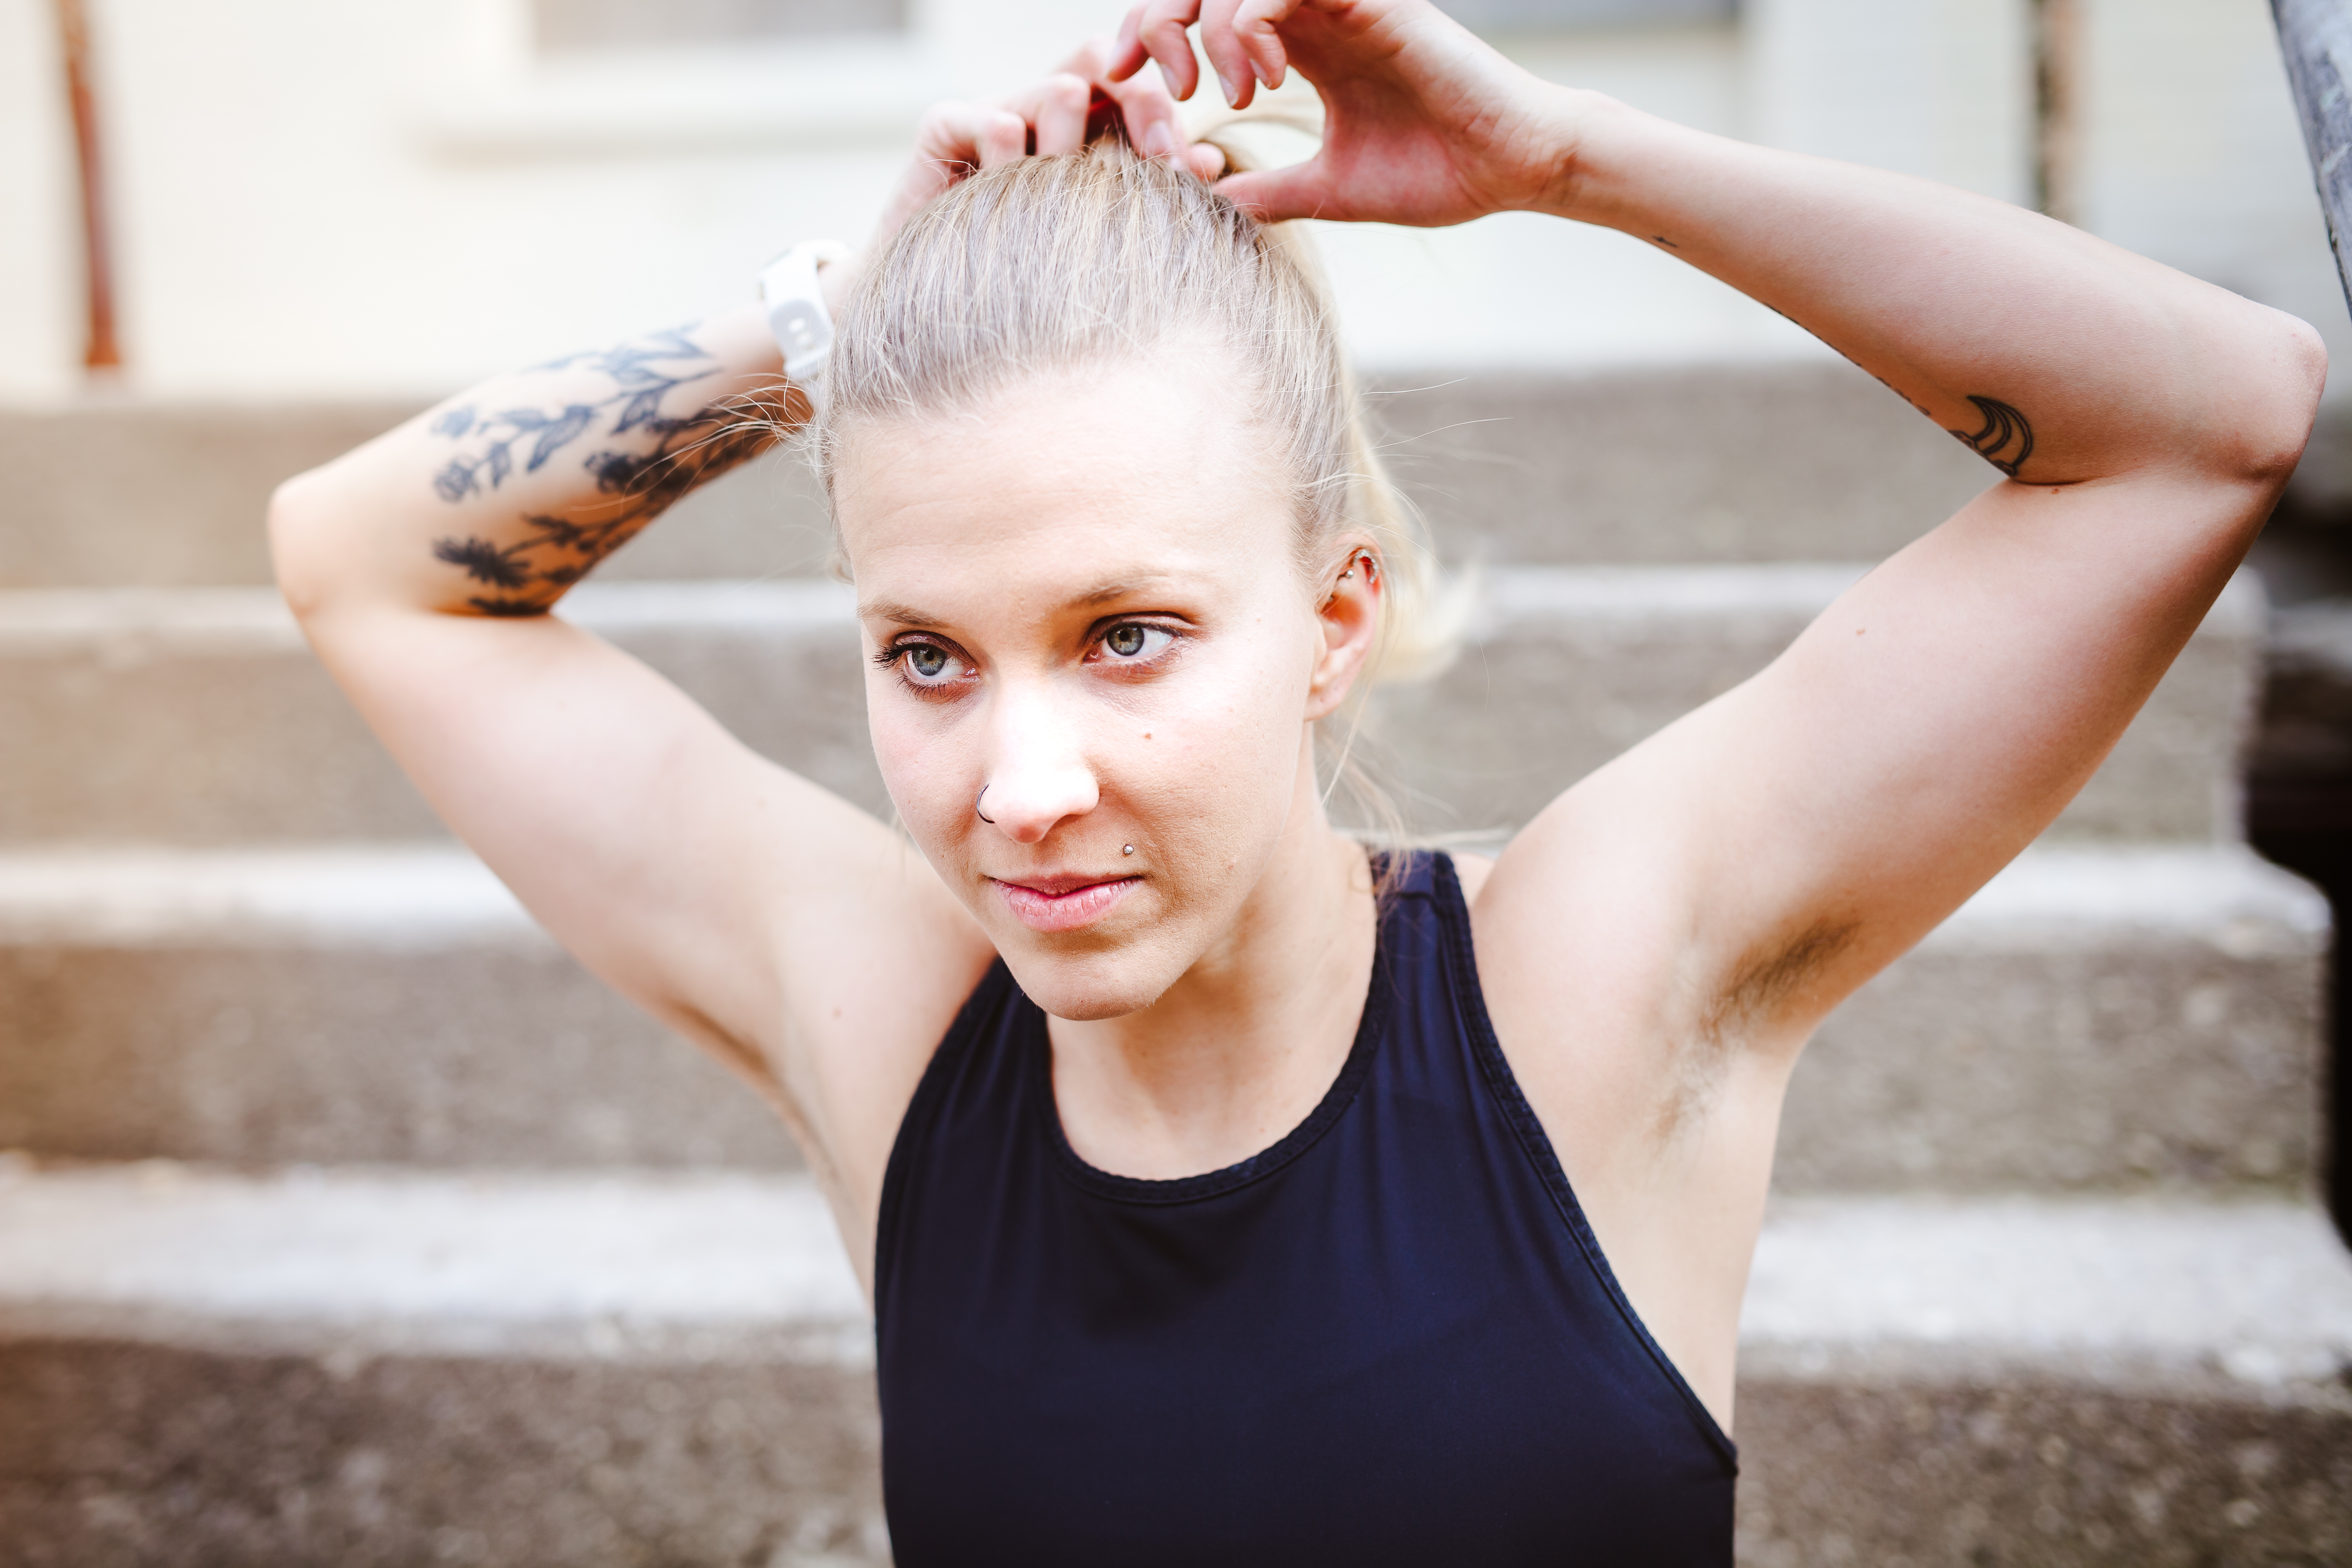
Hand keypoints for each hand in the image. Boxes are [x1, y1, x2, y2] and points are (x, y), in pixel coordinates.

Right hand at [863, 37, 1228, 260]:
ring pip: (1057, 90)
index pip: (1133, 81)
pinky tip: (1010, 209)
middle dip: (1143, 105)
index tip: (1188, 169)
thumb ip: (1153, 195)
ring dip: (1078, 149)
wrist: (934, 313)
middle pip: (1100, 62)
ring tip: (1069, 203)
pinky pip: (991, 121)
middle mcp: (1035, 108)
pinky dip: (1010, 161)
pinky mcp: (942, 126)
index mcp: (1077, 126)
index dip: (1166, 112)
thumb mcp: (1100, 234)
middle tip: (1163, 159)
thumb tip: (1212, 163)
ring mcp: (989, 112)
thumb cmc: (1029, 278)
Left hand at [1110, 0, 1574, 227]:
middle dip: (1154, 20)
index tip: (1122, 82)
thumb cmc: (1435, 175)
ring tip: (1228, 95)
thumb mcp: (1325, 190)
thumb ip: (1265, 191)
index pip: (1199, 13)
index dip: (1145, 35)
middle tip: (1157, 81)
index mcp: (1297, 43)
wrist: (1511, 169)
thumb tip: (1204, 208)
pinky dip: (1251, 23)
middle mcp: (1313, 10)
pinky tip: (1264, 82)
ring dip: (1207, 28)